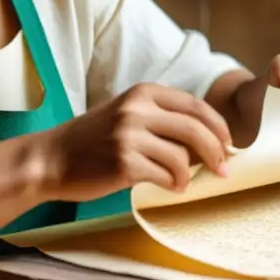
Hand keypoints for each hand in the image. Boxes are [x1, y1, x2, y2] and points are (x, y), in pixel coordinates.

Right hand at [37, 83, 232, 202]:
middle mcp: (137, 109)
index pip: (195, 105)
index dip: (218, 126)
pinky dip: (174, 184)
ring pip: (182, 156)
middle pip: (195, 128)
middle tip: (224, 169)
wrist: (50, 158)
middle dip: (216, 151)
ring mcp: (129, 136)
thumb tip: (206, 140)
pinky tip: (171, 187)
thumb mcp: (125, 113)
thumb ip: (160, 119)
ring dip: (190, 173)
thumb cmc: (91, 140)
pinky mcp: (123, 164)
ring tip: (183, 181)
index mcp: (142, 92)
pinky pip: (165, 175)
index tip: (229, 143)